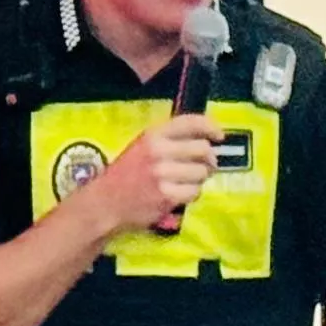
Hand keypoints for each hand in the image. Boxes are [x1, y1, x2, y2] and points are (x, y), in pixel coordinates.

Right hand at [65, 114, 221, 238]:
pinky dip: (191, 194)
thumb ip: (170, 140)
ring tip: (184, 182)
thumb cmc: (126, 175)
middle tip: (205, 166)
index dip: (210, 127)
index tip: (220, 136)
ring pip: (202, 173)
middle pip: (203, 150)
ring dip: (199, 179)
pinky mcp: (166, 196)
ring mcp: (162, 174)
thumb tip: (208, 139)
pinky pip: (195, 192)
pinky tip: (178, 194)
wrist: (105, 203)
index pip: (190, 123)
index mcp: (152, 135)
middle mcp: (158, 151)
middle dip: (209, 160)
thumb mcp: (143, 147)